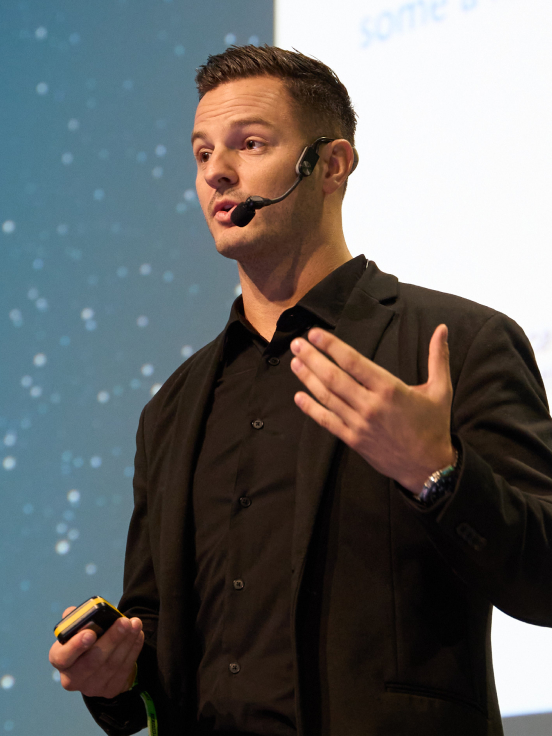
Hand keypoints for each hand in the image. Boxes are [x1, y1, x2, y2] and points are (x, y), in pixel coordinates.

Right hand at [49, 606, 143, 698]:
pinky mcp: (110, 690)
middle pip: (91, 662)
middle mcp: (72, 678)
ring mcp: (91, 687)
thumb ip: (77, 618)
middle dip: (111, 640)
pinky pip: (124, 669)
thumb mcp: (78, 627)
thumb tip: (77, 610)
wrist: (100, 659)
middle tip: (124, 622)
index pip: (62, 657)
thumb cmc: (86, 639)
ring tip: (135, 624)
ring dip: (126, 642)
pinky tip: (138, 634)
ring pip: (111, 665)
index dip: (75, 646)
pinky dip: (133, 649)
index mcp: (60, 659)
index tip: (90, 633)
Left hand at [290, 324, 454, 493]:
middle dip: (313, 358)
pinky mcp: (353, 440)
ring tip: (295, 363)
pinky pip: (327, 422)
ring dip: (308, 379)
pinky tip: (299, 397)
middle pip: (334, 377)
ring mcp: (359, 424)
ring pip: (327, 397)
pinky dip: (311, 409)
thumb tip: (442, 329)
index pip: (354, 362)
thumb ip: (438, 357)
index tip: (316, 334)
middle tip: (297, 344)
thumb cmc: (434, 426)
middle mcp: (370, 405)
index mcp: (390, 389)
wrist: (429, 468)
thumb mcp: (441, 390)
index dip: (332, 346)